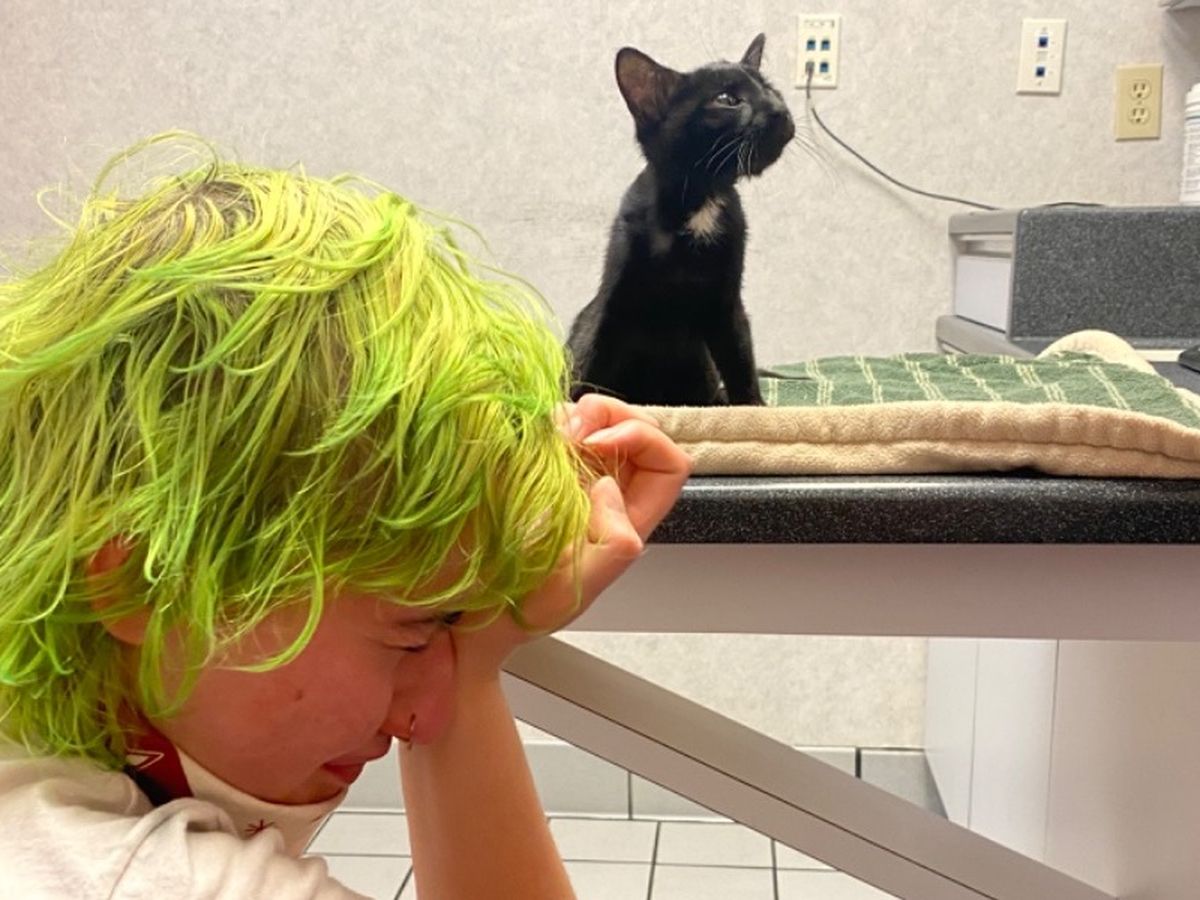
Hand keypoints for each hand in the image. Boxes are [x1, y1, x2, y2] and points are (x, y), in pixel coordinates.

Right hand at [453, 393, 691, 678]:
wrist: (472, 613)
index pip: (668, 465)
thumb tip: (611, 489)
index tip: (598, 444)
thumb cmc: (523, 607)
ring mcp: (571, 478)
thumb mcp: (578, 586)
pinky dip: (543, 421)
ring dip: (572, 415)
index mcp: (628, 521)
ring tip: (544, 433)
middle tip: (570, 429)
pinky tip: (526, 437)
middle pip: (635, 429)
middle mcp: (606, 494)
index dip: (642, 441)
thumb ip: (614, 542)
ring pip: (594, 422)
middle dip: (607, 415)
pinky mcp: (536, 469)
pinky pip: (553, 429)